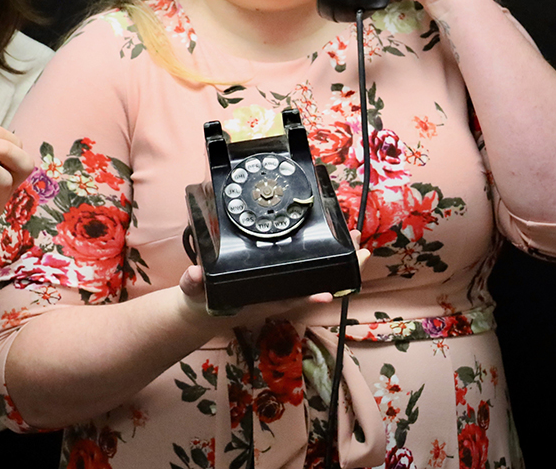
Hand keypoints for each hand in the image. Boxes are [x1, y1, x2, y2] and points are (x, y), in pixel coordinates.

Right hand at [177, 231, 370, 328]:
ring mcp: (280, 289)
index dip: (306, 298)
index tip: (327, 294)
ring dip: (339, 263)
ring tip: (359, 243)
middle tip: (362, 251)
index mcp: (258, 301)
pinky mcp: (280, 281)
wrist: (201, 313)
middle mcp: (275, 296)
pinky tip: (337, 245)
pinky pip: (309, 273)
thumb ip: (194, 284)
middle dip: (339, 272)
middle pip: (314, 287)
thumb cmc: (201, 301)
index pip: (285, 300)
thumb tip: (194, 275)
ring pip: (317, 278)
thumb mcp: (194, 292)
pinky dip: (326, 260)